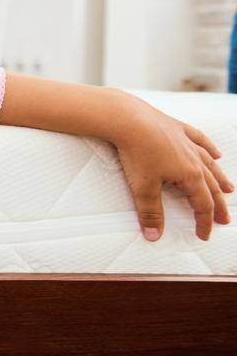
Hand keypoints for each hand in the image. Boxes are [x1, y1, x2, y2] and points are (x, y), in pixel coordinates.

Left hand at [111, 98, 231, 240]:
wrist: (128, 119)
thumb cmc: (136, 153)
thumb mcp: (142, 187)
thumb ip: (150, 213)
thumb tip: (153, 237)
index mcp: (190, 175)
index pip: (202, 205)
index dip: (204, 222)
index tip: (204, 235)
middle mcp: (194, 159)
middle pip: (211, 186)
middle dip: (218, 205)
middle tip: (225, 219)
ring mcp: (187, 142)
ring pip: (210, 163)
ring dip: (220, 178)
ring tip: (229, 188)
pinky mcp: (177, 128)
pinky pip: (199, 140)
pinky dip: (209, 148)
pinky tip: (216, 153)